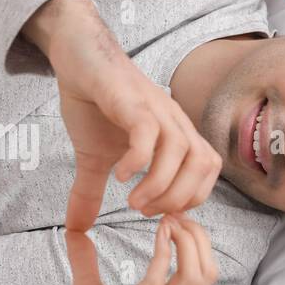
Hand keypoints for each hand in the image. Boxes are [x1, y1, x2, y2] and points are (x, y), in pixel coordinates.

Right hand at [24, 0, 221, 230]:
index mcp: (176, 134)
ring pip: (181, 152)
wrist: (77, 56)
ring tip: (134, 201)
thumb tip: (76, 228)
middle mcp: (174, 121)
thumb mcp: (93, 158)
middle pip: (202, 165)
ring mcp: (155, 108)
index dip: (191, 197)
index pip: (208, 169)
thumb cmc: (94, 104)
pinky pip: (149, 131)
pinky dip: (139, 158)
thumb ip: (91, 192)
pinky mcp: (131, 99)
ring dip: (160, 185)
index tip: (161, 213)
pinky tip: (119, 174)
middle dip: (177, 197)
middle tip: (147, 211)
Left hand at [37, 214, 218, 284]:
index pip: (203, 277)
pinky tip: (158, 231)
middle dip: (199, 238)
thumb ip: (87, 263)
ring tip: (170, 220)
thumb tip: (76, 233)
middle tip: (177, 214)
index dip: (198, 244)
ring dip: (187, 242)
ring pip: (196, 276)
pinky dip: (162, 252)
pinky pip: (157, 281)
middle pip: (208, 272)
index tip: (178, 220)